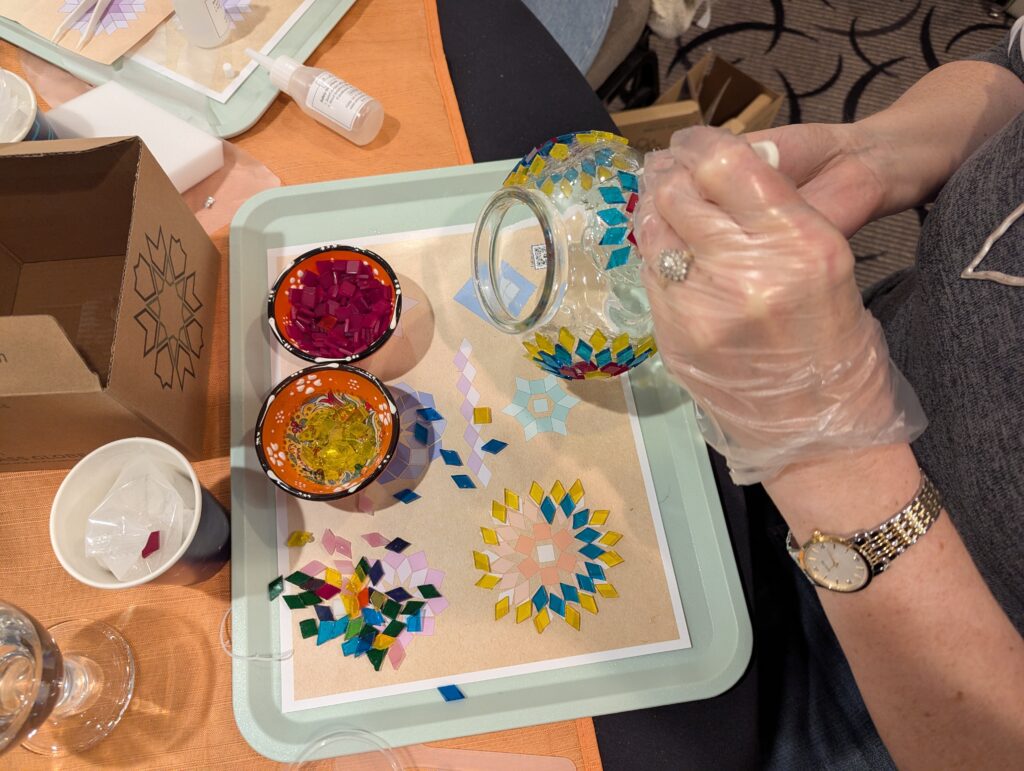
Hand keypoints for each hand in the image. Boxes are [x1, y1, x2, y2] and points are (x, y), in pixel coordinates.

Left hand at [636, 127, 924, 482]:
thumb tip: (718, 173)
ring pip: (655, 230)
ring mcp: (702, 306)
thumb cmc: (836, 348)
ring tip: (656, 196)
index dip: (701, 144)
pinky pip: (650, 274)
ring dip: (653, 207)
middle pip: (682, 192)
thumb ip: (775, 216)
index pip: (729, 164)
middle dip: (669, 172)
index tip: (690, 141)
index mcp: (801, 242)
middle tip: (664, 164)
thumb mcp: (829, 265)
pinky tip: (664, 248)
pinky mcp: (673, 336)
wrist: (817, 435)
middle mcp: (747, 268)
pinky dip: (654, 254)